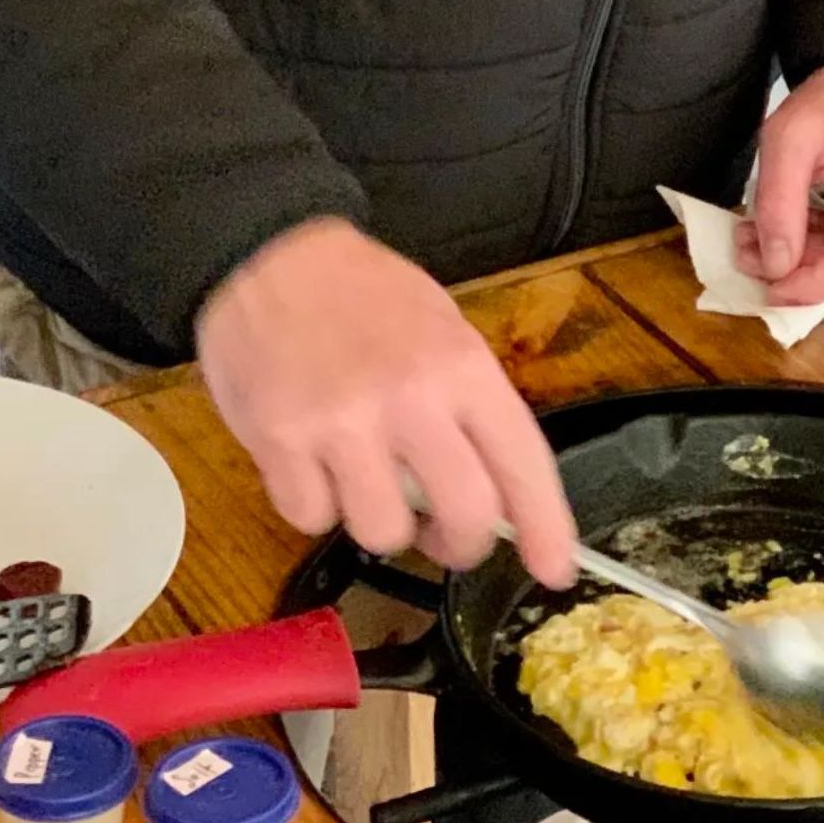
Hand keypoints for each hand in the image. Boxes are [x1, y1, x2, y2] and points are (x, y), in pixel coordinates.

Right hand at [196, 219, 577, 588]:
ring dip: (380, 520)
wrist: (269, 254)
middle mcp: (409, 398)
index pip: (522, 459)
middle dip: (459, 543)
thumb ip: (468, 403)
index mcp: (459, 363)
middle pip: (465, 515)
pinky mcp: (281, 441)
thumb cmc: (361, 291)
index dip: (545, 525)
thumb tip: (497, 491)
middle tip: (443, 533)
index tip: (555, 568)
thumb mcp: (439, 324)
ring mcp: (343, 423)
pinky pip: (311, 518)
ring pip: (384, 532)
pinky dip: (315, 503)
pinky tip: (312, 462)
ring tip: (364, 477)